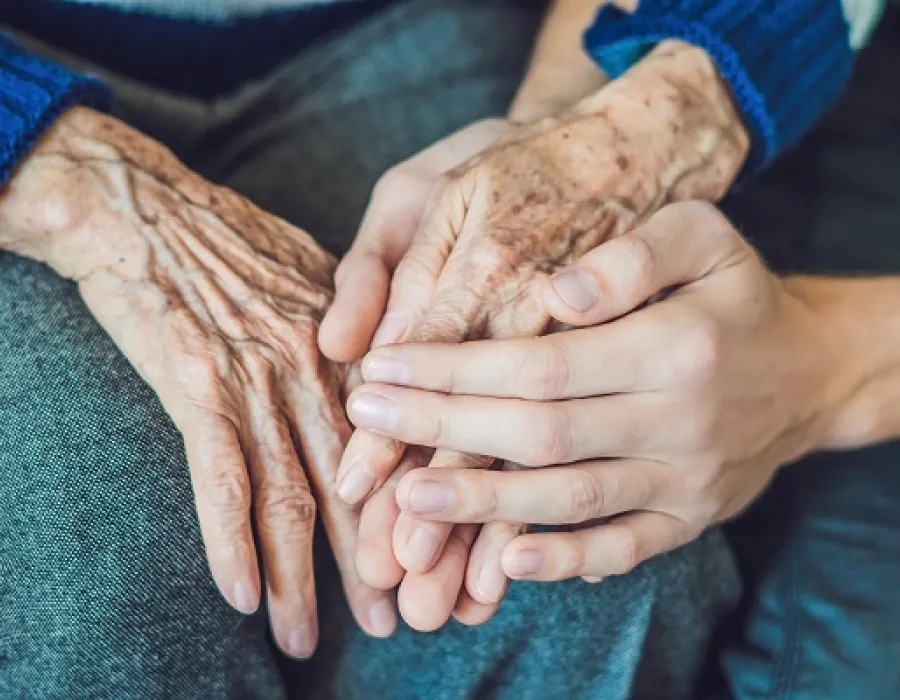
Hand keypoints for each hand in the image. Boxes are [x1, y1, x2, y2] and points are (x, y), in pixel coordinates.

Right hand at [0, 108, 394, 655]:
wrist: (146, 207)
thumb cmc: (231, 238)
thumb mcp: (317, 273)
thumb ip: (356, 335)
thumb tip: (377, 379)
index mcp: (354, 343)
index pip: (398, 440)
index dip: (416, 506)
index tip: (432, 557)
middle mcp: (319, 366)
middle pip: (358, 481)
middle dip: (375, 558)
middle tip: (399, 619)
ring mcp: (260, 377)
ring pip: (292, 494)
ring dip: (304, 577)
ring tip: (311, 638)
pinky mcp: (198, 385)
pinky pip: (219, 479)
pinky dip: (230, 543)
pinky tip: (242, 596)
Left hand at [341, 41, 749, 629]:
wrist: (809, 368)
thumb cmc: (736, 291)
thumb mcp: (702, 235)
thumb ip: (631, 255)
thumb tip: (557, 291)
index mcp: (676, 344)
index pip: (540, 363)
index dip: (454, 370)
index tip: (383, 367)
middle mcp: (681, 420)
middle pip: (539, 434)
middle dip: (442, 431)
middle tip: (365, 422)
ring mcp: (687, 480)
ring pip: (569, 499)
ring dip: (482, 504)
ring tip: (404, 500)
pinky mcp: (690, 519)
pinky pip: (623, 548)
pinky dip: (564, 560)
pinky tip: (504, 561)